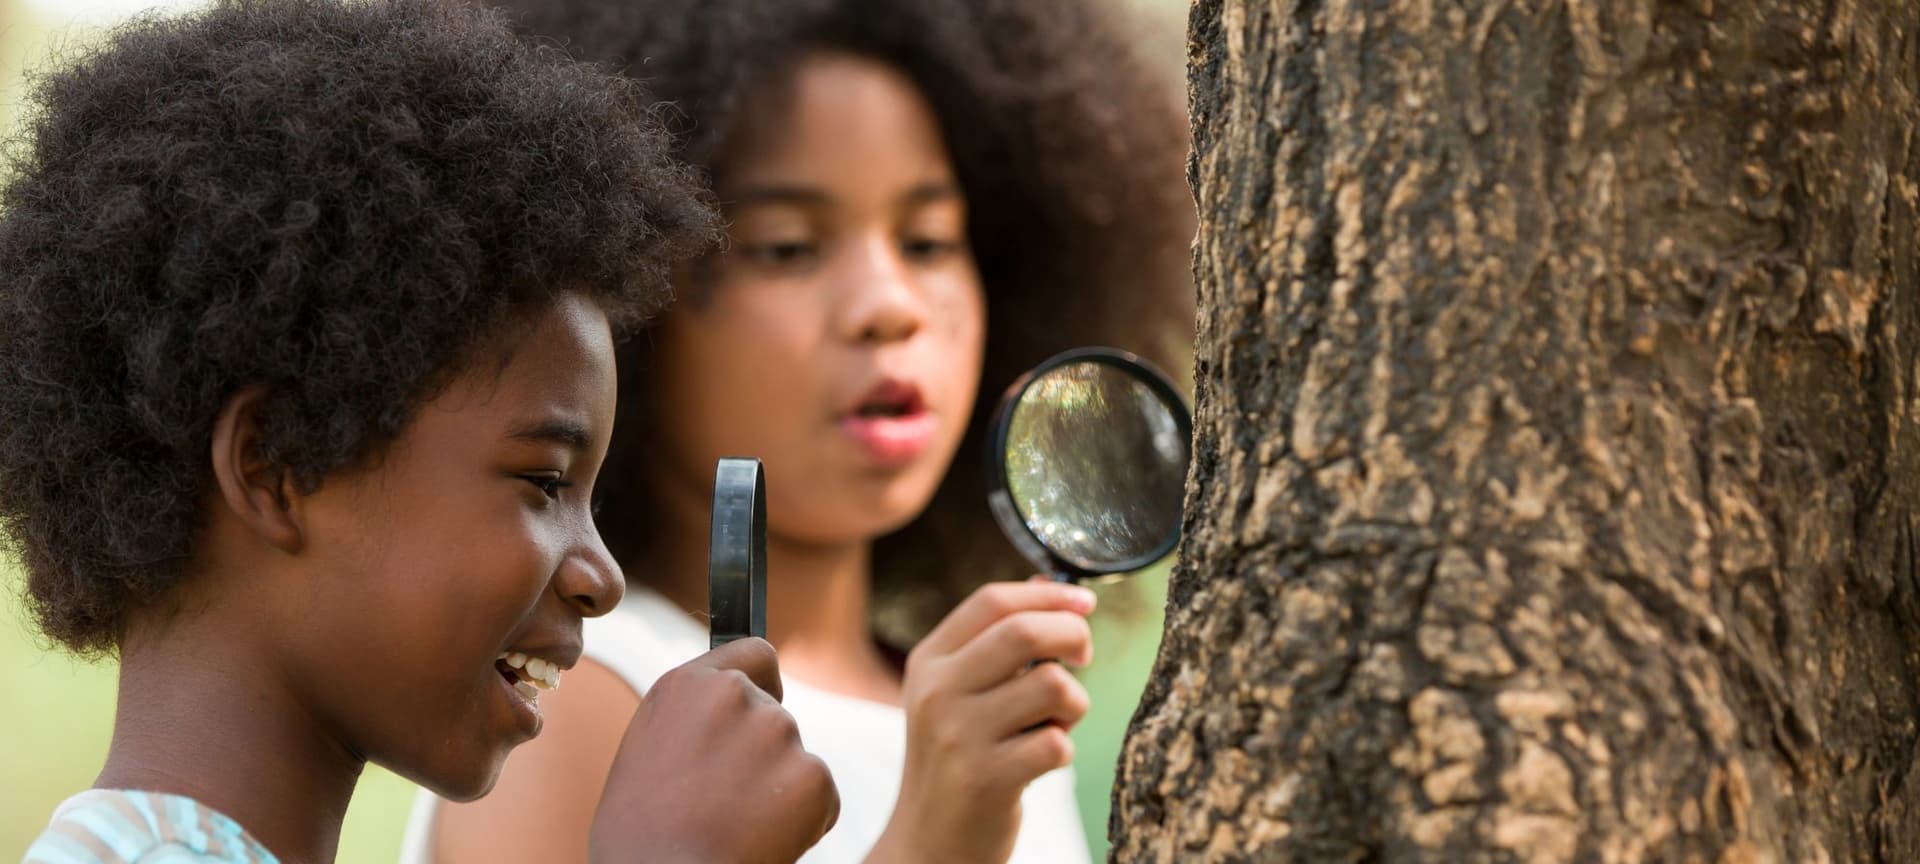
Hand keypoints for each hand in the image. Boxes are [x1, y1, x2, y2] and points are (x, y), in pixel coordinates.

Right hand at [590, 638, 839, 862]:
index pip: (754, 653)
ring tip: (733, 824)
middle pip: (775, 714)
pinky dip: (803, 821)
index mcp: (689, 684)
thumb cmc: (642, 830)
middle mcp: (736, 695)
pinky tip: (759, 839)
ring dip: (779, 789)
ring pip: (795, 758)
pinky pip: (820, 796)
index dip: (761, 682)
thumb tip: (737, 701)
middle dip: (762, 753)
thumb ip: (696, 713)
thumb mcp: (651, 746)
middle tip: (723, 800)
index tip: (759, 703)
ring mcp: (778, 731)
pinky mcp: (812, 774)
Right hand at [868, 579, 1095, 863]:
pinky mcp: (984, 779)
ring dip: (1073, 704)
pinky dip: (1063, 749)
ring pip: (1052, 687)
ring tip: (1055, 723)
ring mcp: (957, 736)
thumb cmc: (957, 758)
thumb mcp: (957, 693)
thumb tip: (1049, 585)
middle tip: (1084, 657)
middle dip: (1073, 636)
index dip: (1049, 595)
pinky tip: (1041, 760)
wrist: (929, 843)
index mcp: (929, 662)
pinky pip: (1057, 744)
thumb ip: (997, 640)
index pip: (991, 602)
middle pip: (1024, 632)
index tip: (1085, 603)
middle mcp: (936, 693)